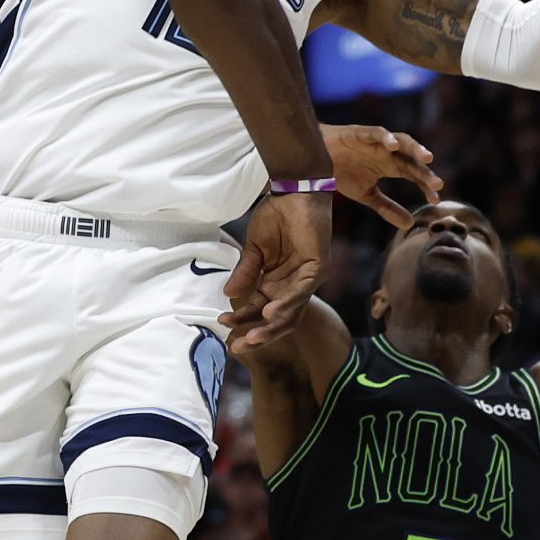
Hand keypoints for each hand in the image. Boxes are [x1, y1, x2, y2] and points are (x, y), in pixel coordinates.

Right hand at [223, 190, 332, 349]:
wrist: (293, 192)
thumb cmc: (276, 217)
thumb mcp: (254, 248)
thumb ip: (245, 272)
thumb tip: (227, 296)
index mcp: (275, 283)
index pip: (258, 309)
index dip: (242, 319)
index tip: (222, 323)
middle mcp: (291, 287)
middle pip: (277, 320)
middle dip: (258, 335)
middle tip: (237, 347)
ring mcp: (306, 280)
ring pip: (290, 313)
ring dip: (270, 326)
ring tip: (251, 337)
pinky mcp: (317, 269)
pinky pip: (301, 293)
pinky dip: (286, 304)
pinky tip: (268, 311)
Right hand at [319, 126, 443, 230]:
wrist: (314, 159)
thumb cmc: (341, 172)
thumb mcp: (366, 195)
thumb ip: (387, 208)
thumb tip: (409, 224)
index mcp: (391, 166)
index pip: (414, 175)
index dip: (425, 185)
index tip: (435, 200)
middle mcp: (388, 152)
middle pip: (412, 160)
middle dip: (425, 171)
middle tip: (438, 184)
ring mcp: (376, 142)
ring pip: (402, 141)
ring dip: (415, 148)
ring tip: (427, 158)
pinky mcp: (361, 133)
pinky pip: (377, 132)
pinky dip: (386, 137)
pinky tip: (394, 145)